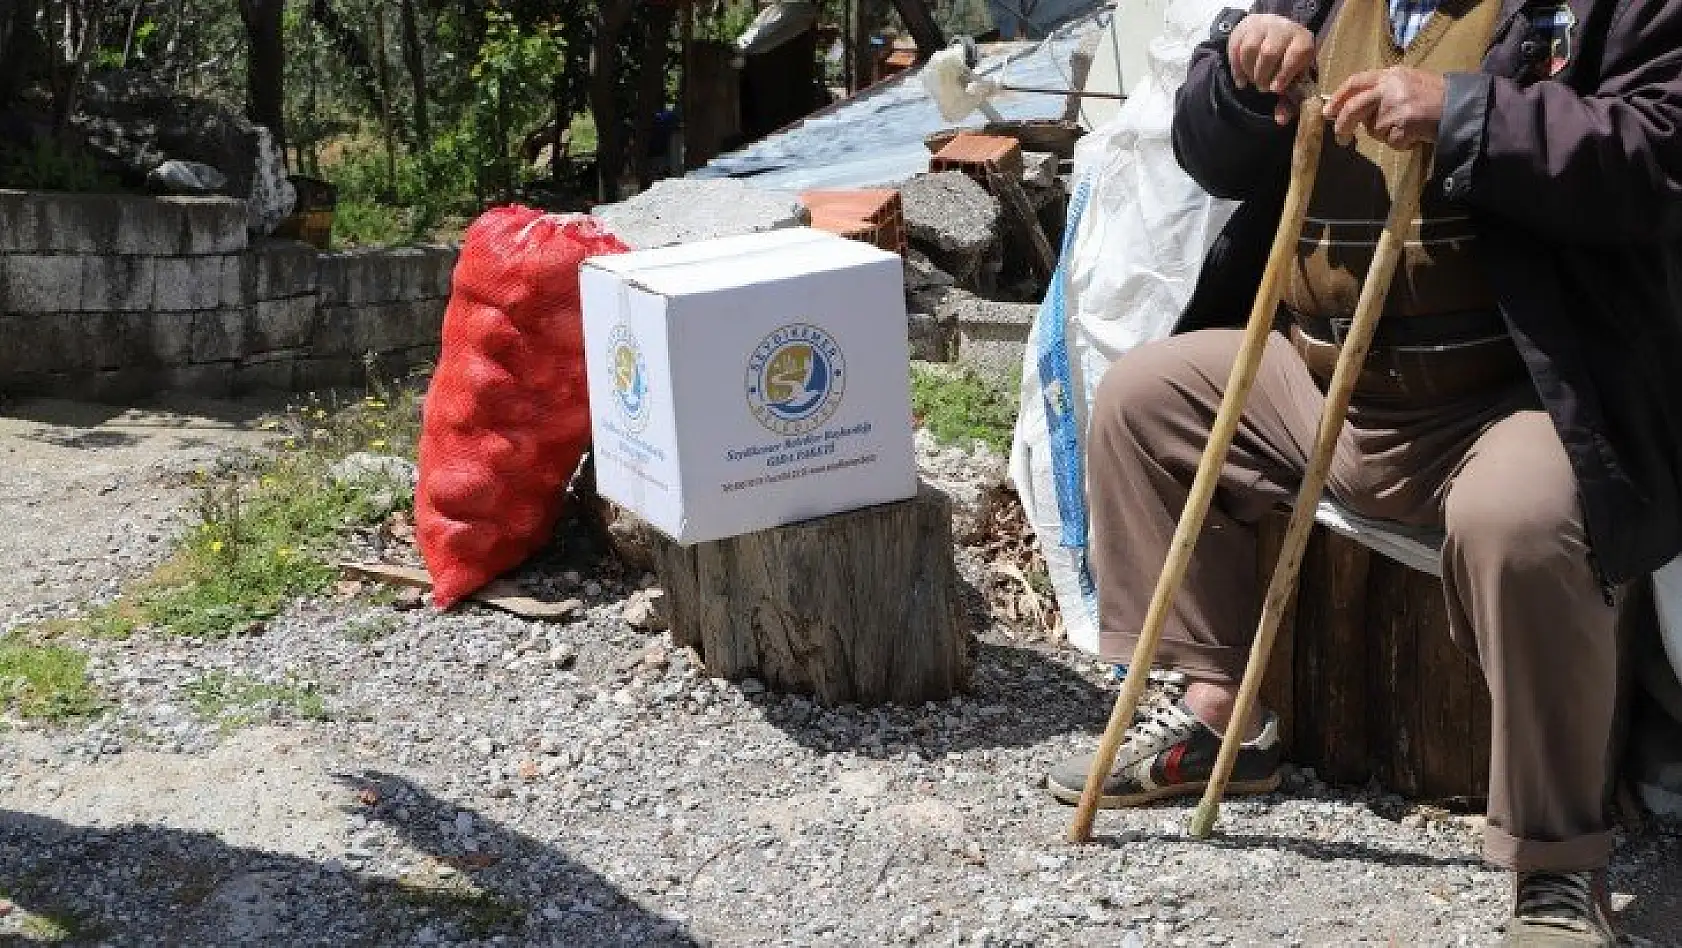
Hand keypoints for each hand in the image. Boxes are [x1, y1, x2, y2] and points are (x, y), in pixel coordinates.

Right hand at [1227, 14, 1316, 124]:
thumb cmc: (1287, 60)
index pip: (1295, 53)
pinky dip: (1236, 69)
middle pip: (1269, 52)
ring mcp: (1262, 26)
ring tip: (1253, 80)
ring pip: (1249, 49)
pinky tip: (1241, 79)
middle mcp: (1283, 29)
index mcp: (1302, 40)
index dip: (1285, 73)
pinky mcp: (1243, 28)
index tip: (1275, 89)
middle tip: (1262, 87)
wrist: (1274, 33)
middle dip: (1263, 75)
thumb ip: (1289, 100)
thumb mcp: (1294, 78)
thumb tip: (1280, 120)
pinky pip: (1235, 49)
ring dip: (1249, 71)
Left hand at [1323, 67, 1446, 148]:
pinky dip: (1400, 143)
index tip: (1327, 112)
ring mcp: (1396, 106)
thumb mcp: (1406, 83)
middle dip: (1343, 125)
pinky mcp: (1403, 124)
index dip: (1338, 98)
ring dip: (1385, 135)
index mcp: (1390, 74)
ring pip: (1373, 129)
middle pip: (1354, 108)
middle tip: (1341, 138)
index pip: (1355, 82)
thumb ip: (1380, 92)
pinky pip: (1390, 141)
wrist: (1461, 106)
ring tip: (1407, 126)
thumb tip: (1349, 110)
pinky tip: (1415, 134)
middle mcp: (1390, 87)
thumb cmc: (1433, 96)